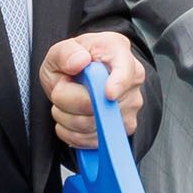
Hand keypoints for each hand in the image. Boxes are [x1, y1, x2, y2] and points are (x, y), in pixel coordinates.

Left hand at [42, 34, 147, 148]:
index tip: (108, 94)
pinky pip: (90, 141)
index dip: (118, 85)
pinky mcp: (122, 130)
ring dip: (66, 117)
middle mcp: (132, 82)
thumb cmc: (74, 62)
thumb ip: (66, 53)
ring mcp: (130, 108)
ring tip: (65, 101)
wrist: (78, 78)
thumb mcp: (60, 51)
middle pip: (98, 105)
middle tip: (61, 87)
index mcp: (120, 54)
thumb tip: (80, 61)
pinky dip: (71, 132)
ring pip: (90, 126)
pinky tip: (71, 116)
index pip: (127, 72)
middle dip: (67, 100)